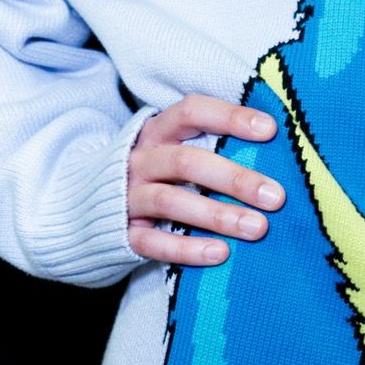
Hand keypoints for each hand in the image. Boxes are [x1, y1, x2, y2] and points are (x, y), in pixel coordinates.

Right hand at [127, 94, 283, 265]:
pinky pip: (152, 242)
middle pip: (186, 162)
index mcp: (157, 131)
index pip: (192, 111)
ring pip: (171, 201)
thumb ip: (212, 143)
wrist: (86, 204)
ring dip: (218, 215)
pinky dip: (187, 249)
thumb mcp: (174, 147)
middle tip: (275, 197)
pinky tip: (221, 254)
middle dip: (234, 178)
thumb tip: (278, 148)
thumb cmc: (155, 173)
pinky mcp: (121, 232)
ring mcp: (127, 196)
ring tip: (258, 228)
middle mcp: (140, 160)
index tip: (270, 130)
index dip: (229, 117)